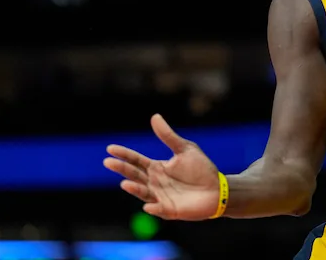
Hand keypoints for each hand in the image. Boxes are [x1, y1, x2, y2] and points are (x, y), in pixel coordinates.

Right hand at [104, 114, 223, 219]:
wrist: (217, 189)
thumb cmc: (201, 169)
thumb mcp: (185, 149)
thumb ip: (168, 136)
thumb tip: (155, 116)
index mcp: (156, 168)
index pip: (136, 160)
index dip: (124, 154)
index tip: (110, 148)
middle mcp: (154, 183)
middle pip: (135, 175)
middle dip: (122, 169)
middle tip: (109, 162)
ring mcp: (160, 197)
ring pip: (143, 192)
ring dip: (134, 188)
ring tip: (125, 183)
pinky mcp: (169, 210)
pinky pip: (159, 209)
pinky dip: (153, 208)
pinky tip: (149, 205)